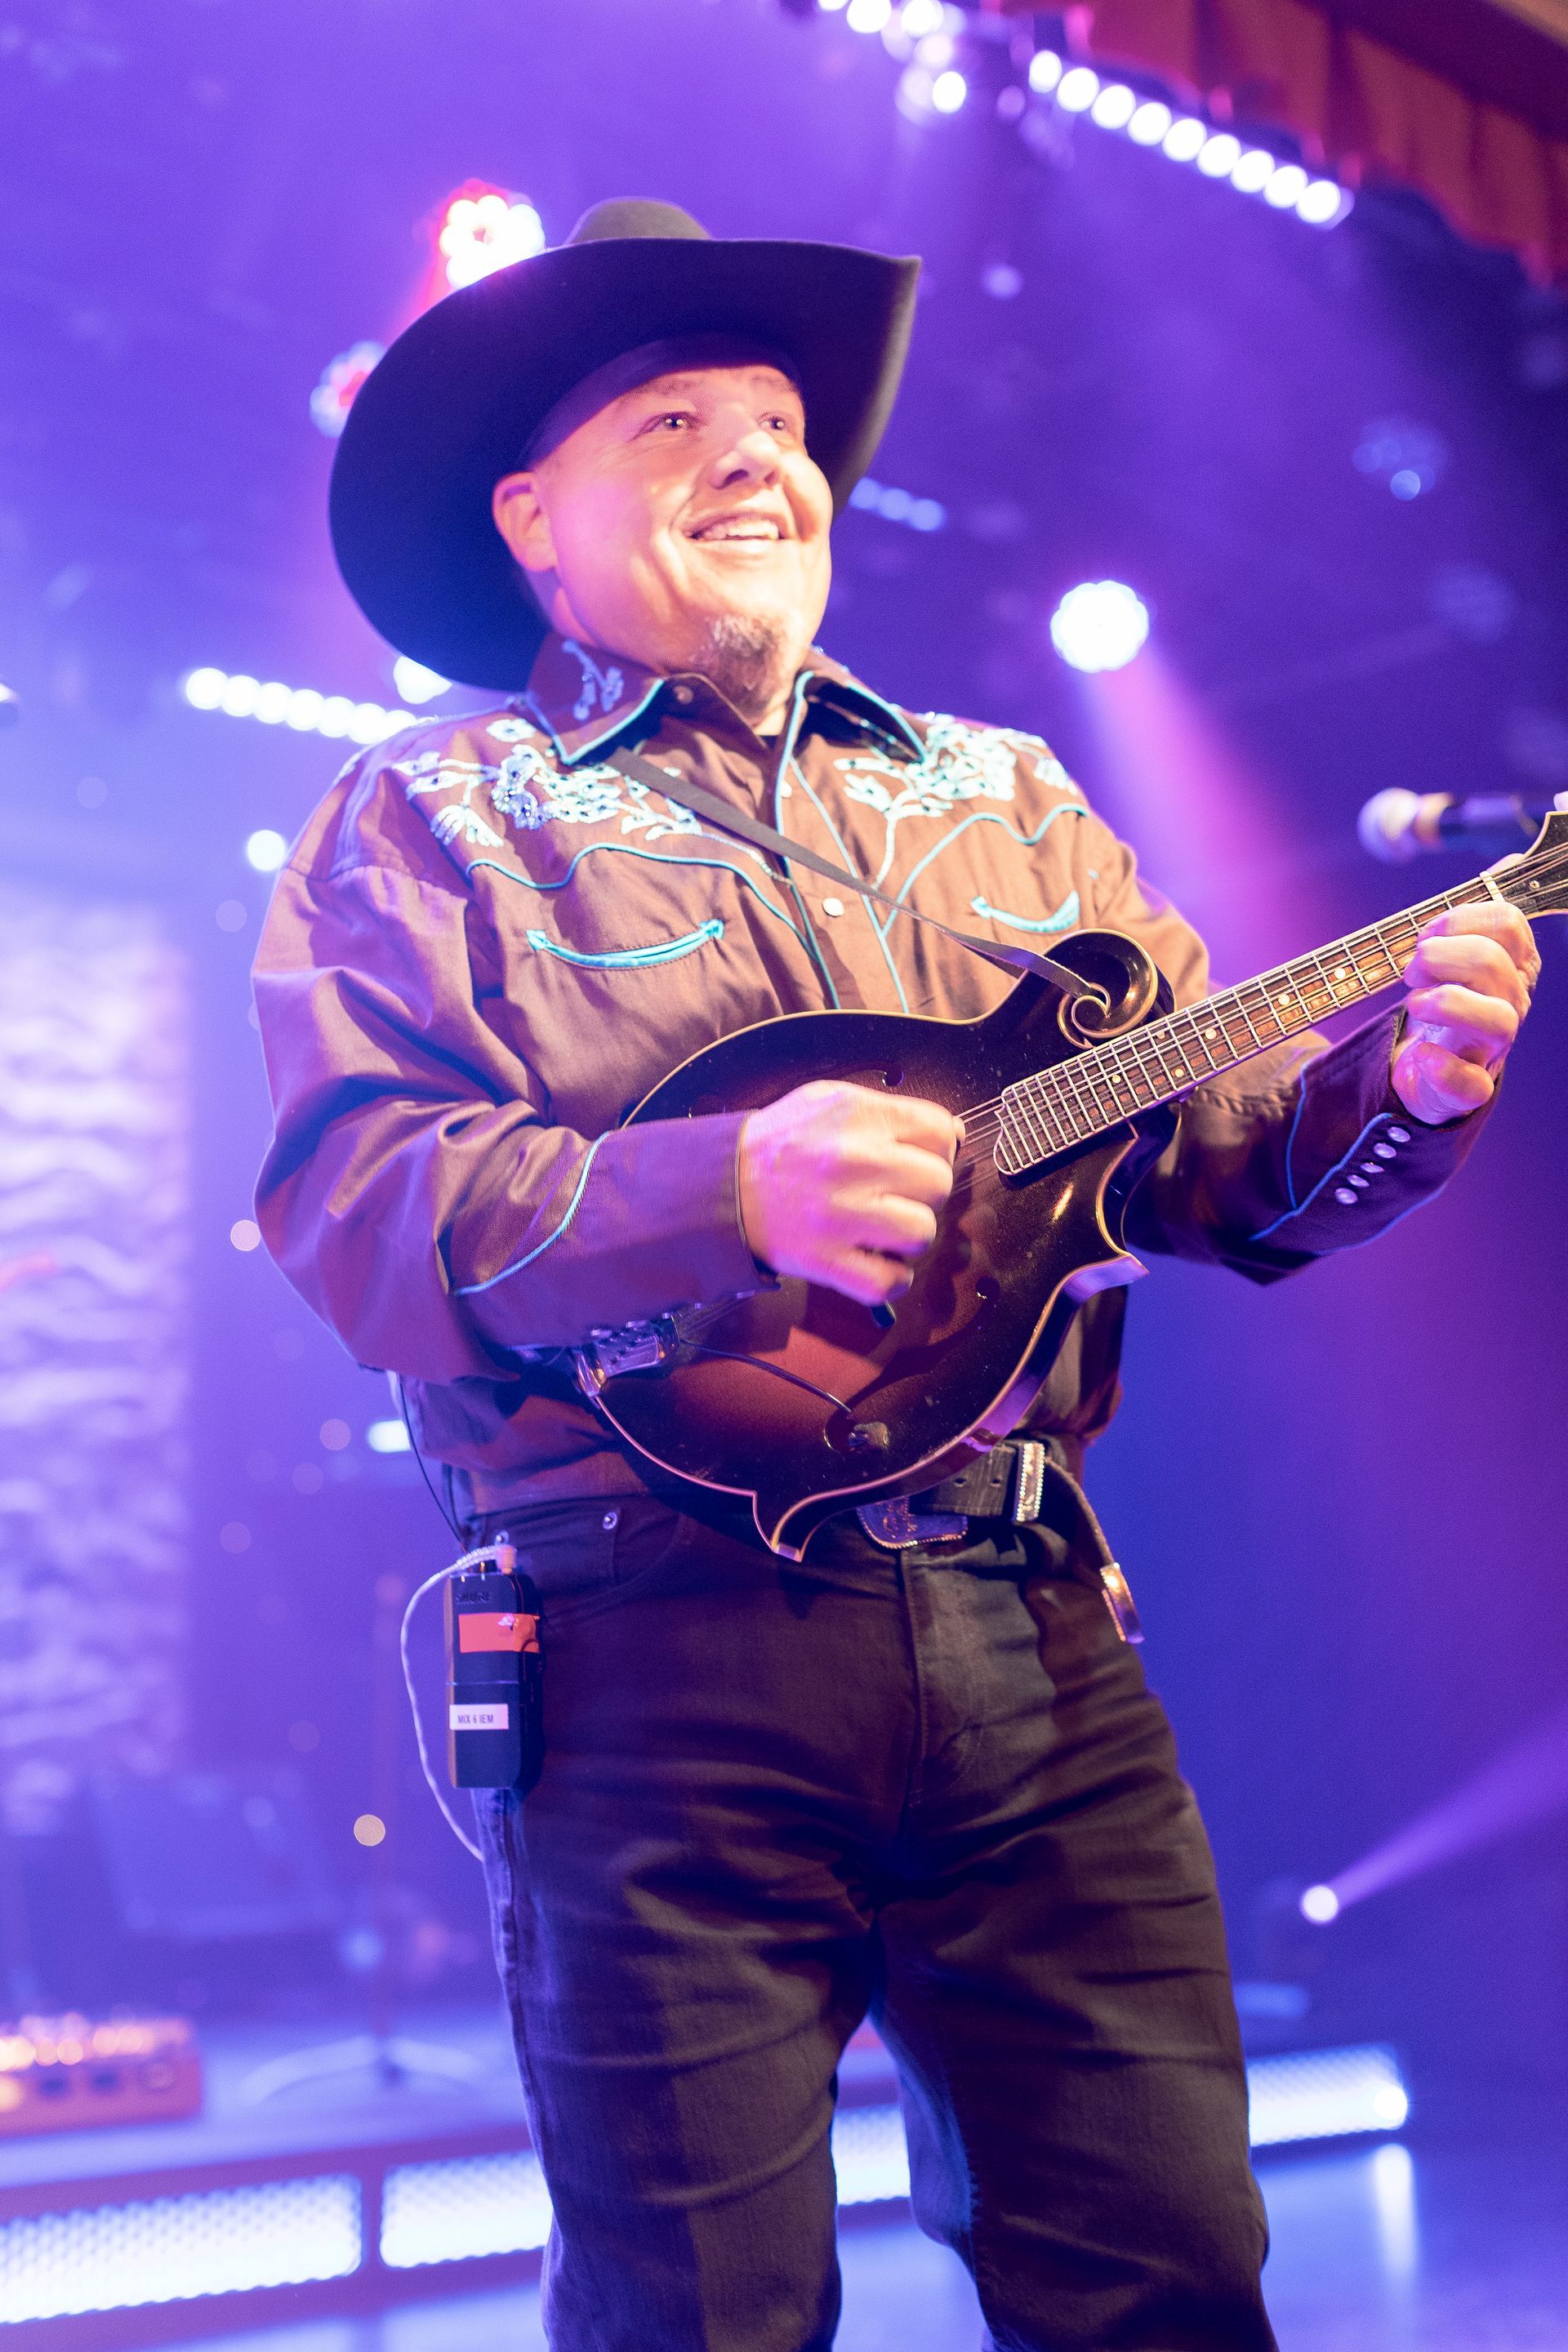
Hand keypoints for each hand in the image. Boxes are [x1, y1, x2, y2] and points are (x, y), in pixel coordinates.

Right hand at [738, 1080, 961, 1307]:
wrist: (723, 1186)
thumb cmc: (783, 1144)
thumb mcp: (830, 1102)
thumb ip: (891, 1112)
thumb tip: (952, 1134)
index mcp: (857, 1116)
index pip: (940, 1132)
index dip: (937, 1148)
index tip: (917, 1158)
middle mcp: (853, 1162)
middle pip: (938, 1182)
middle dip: (923, 1190)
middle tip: (893, 1193)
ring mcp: (841, 1215)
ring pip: (922, 1232)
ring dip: (910, 1235)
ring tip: (884, 1227)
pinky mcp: (827, 1260)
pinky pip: (890, 1281)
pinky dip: (892, 1278)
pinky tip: (876, 1260)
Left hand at [1393, 899, 1537, 1124]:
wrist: (1430, 1069)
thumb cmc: (1448, 1000)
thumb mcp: (1463, 951)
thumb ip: (1482, 910)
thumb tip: (1515, 860)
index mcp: (1512, 964)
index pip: (1507, 922)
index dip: (1458, 919)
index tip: (1426, 933)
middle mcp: (1511, 1003)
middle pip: (1494, 963)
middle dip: (1440, 955)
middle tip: (1411, 968)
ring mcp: (1494, 1047)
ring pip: (1499, 1021)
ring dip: (1444, 1002)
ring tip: (1415, 1003)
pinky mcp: (1468, 1087)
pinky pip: (1470, 1083)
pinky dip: (1439, 1066)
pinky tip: (1420, 1053)